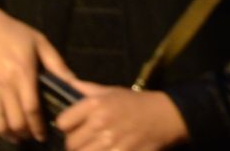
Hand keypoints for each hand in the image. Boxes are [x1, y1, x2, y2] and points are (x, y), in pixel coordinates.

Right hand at [0, 4, 75, 143]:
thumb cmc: (14, 33)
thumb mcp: (39, 42)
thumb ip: (57, 64)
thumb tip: (74, 83)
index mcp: (23, 72)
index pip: (31, 108)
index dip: (39, 126)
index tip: (44, 134)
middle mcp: (6, 84)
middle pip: (17, 120)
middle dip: (27, 133)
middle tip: (35, 136)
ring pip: (1, 123)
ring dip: (12, 134)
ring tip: (21, 136)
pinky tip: (6, 129)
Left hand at [52, 82, 189, 150]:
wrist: (166, 116)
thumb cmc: (137, 102)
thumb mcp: (112, 90)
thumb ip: (87, 89)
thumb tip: (68, 84)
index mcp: (95, 105)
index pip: (62, 122)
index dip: (66, 126)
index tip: (72, 127)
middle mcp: (100, 124)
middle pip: (70, 144)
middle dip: (75, 143)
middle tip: (84, 141)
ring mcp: (111, 143)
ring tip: (94, 148)